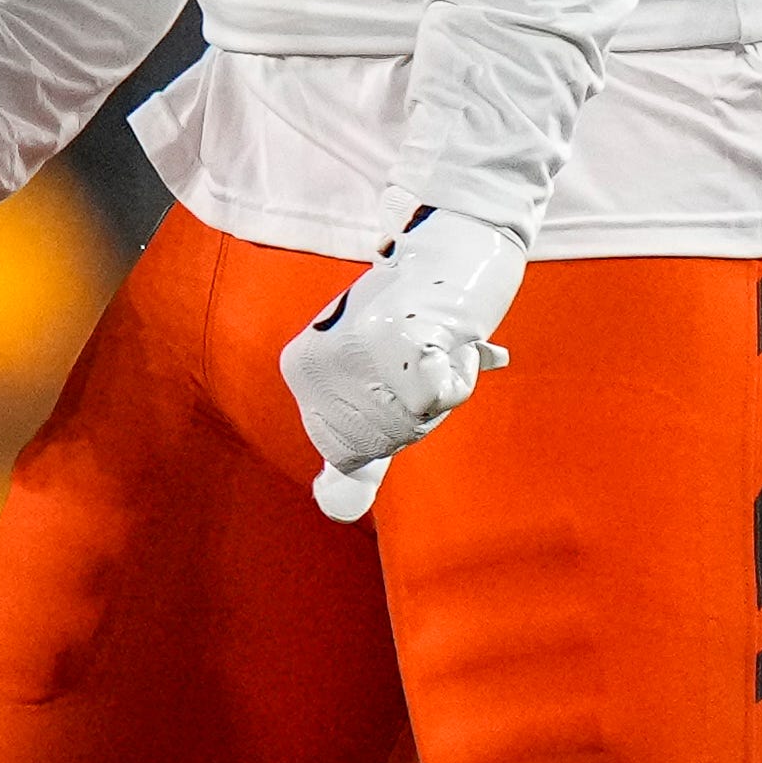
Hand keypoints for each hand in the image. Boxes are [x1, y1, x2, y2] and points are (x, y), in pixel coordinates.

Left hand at [283, 208, 524, 521]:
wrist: (451, 253)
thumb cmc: (413, 321)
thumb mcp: (367, 384)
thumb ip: (354, 449)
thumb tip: (335, 509)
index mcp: (301, 371)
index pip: (352, 452)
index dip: (392, 424)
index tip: (394, 372)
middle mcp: (316, 364)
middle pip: (388, 440)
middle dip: (419, 408)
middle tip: (420, 354)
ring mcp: (354, 352)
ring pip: (417, 421)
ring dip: (442, 390)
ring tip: (434, 343)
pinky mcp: (398, 339)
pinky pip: (441, 397)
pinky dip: (460, 374)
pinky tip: (450, 341)